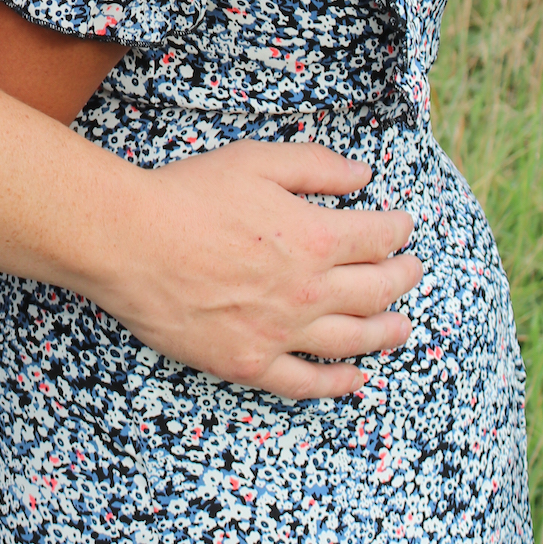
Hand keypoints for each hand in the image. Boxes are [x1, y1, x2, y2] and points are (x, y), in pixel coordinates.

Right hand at [96, 140, 421, 399]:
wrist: (130, 243)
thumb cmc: (187, 195)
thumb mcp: (255, 161)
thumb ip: (314, 167)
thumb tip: (363, 177)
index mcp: (313, 237)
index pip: (377, 238)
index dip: (397, 230)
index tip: (403, 227)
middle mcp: (308, 291)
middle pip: (376, 290)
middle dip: (402, 277)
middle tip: (412, 271)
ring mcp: (281, 332)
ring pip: (353, 339)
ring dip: (386, 332)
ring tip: (402, 328)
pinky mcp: (250, 363)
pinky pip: (306, 382)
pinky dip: (338, 382)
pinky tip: (356, 379)